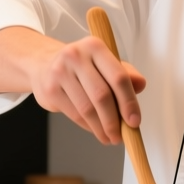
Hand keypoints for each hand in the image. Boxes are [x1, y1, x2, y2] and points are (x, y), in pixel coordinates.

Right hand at [27, 35, 146, 144]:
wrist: (43, 64)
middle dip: (114, 121)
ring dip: (101, 128)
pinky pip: (74, 114)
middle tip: (120, 135)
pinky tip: (95, 129)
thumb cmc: (80, 66)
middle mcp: (76, 56)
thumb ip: (125, 74)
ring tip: (109, 136)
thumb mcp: (104, 64)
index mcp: (95, 47)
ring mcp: (60, 72)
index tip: (134, 121)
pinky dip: (88, 126)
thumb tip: (140, 85)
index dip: (129, 102)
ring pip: (87, 109)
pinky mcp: (50, 89)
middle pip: (102, 96)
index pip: (118, 77)